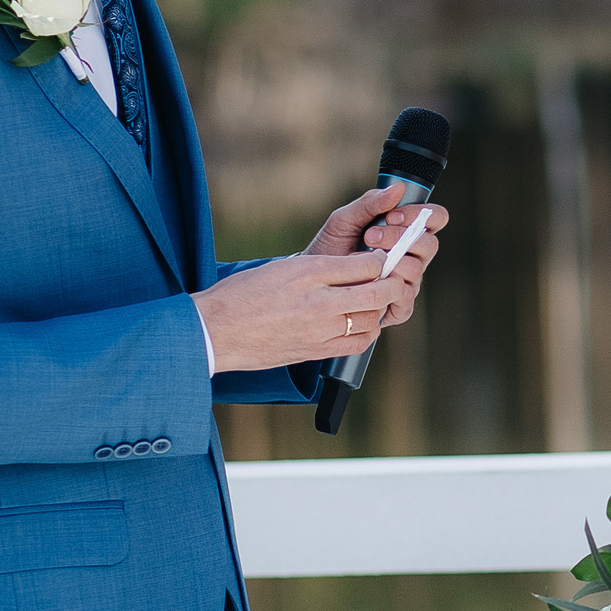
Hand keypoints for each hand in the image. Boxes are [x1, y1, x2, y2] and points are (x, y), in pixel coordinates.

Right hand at [194, 252, 425, 374]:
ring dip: (381, 308)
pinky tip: (362, 322)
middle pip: (377, 292)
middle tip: (395, 277)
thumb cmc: (243, 294)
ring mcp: (319, 331)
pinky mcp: (316, 352)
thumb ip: (324, 267)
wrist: (215, 331)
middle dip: (394, 283)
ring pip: (372, 319)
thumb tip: (362, 266)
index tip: (384, 258)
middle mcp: (318, 302)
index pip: (365, 263)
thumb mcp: (283, 267)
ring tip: (376, 299)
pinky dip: (368, 331)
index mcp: (309, 273)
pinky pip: (358, 343)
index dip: (382, 259)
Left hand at [304, 187, 448, 326]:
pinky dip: (386, 288)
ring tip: (362, 260)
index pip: (435, 218)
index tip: (392, 215)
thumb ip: (370, 203)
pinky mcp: (399, 305)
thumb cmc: (331, 248)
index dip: (421, 214)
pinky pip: (406, 297)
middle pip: (430, 244)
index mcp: (408, 232)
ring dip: (389, 261)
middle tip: (370, 236)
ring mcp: (408, 282)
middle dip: (400, 237)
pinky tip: (367, 281)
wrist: (312, 282)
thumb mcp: (344, 220)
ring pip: (417, 269)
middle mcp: (413, 257)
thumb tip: (399, 187)